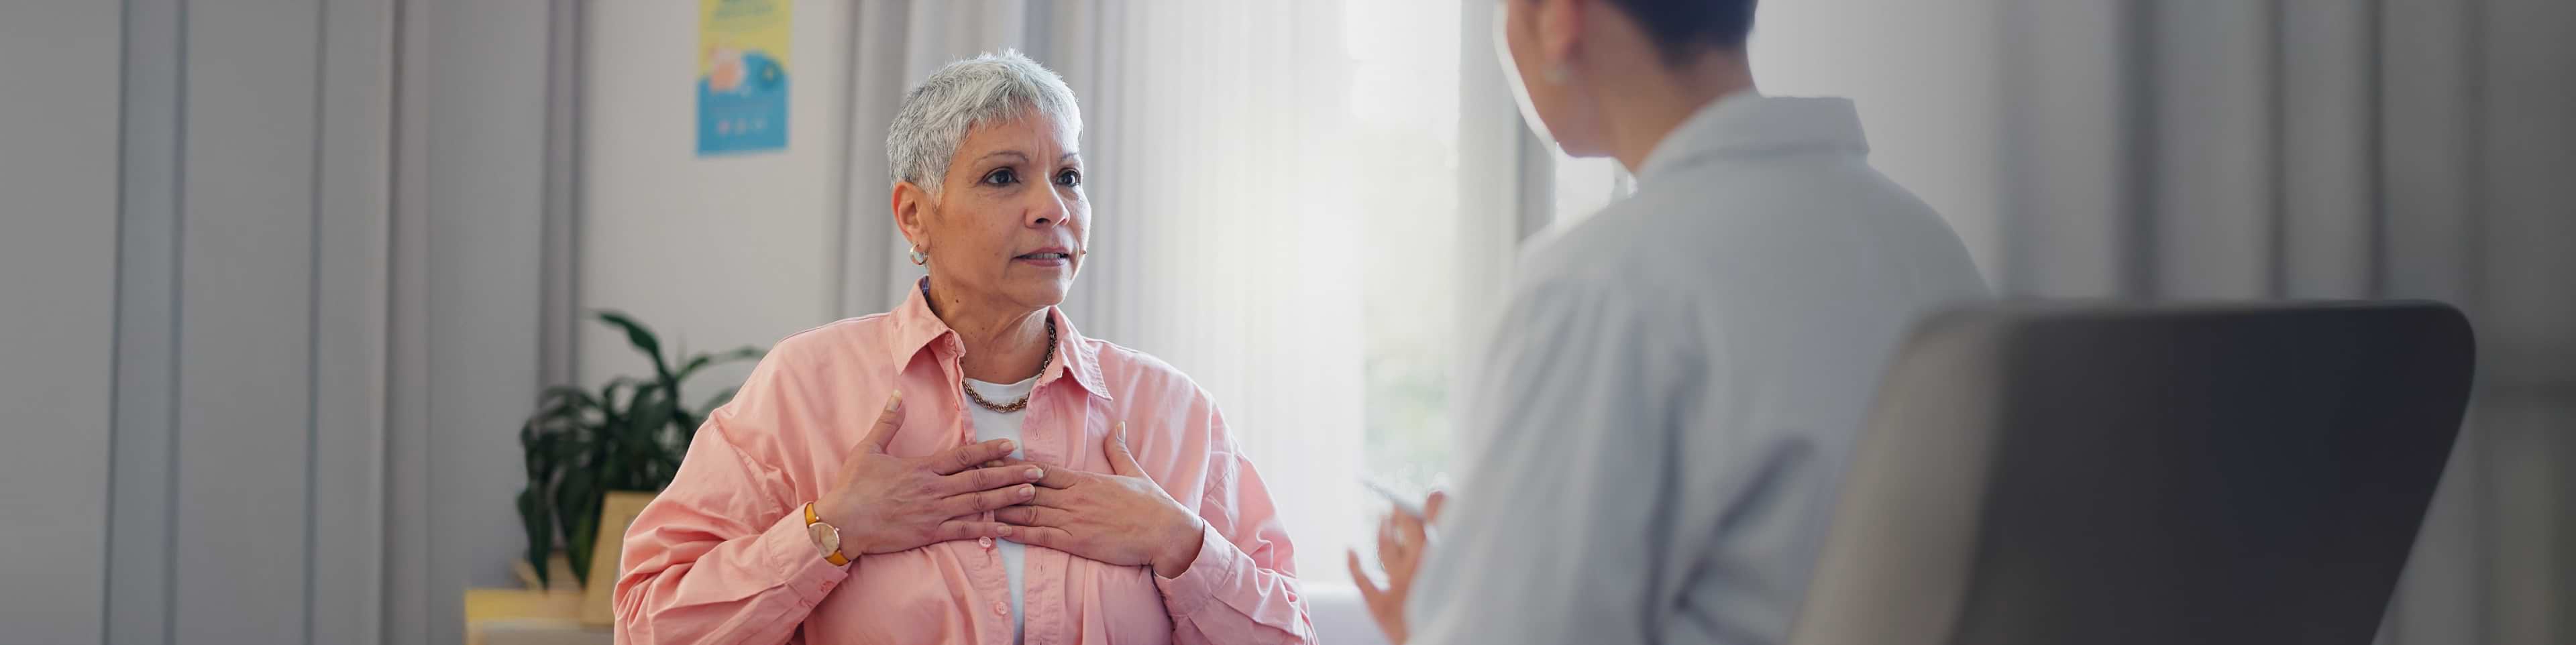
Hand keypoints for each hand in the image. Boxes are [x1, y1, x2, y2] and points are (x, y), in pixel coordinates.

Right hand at [813, 391, 1050, 555]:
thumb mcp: (868, 449)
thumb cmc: (853, 487)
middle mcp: (934, 489)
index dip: (990, 449)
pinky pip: (965, 531)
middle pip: (980, 478)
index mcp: (922, 468)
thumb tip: (896, 394)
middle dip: (1011, 473)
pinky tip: (1008, 528)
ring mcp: (934, 512)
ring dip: (1007, 498)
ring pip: (978, 503)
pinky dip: (988, 529)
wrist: (841, 523)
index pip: (964, 456)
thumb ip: (887, 422)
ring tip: (1032, 493)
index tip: (1012, 445)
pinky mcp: (930, 533)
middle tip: (1038, 470)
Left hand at [992, 422, 1207, 577]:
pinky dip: (1016, 533)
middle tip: (969, 478)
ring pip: (1028, 511)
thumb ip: (1119, 449)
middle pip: (1026, 488)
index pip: (1041, 470)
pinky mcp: (1076, 542)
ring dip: (1000, 507)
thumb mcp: (1133, 471)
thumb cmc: (1152, 504)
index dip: (1013, 465)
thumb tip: (1119, 424)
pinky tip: (997, 531)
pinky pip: (1040, 536)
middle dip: (997, 483)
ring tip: (973, 504)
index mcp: (1085, 479)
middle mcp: (1074, 497)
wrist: (1166, 532)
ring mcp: (1073, 520)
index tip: (991, 459)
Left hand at [1348, 490, 1447, 644]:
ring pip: (1385, 547)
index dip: (1436, 500)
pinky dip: (1354, 563)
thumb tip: (1454, 522)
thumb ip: (1460, 550)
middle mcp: (1418, 568)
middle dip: (1404, 510)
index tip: (1436, 491)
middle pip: (1408, 527)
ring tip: (1384, 518)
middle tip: (1403, 502)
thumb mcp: (1469, 579)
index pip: (1438, 515)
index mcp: (1445, 559)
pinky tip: (1350, 551)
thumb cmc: (1457, 616)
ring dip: (1384, 529)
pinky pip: (1362, 580)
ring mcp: (1397, 586)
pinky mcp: (1381, 606)